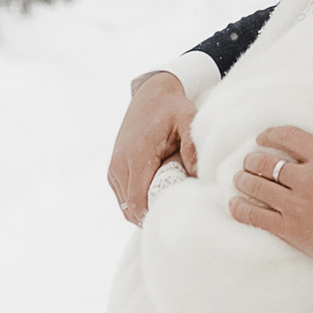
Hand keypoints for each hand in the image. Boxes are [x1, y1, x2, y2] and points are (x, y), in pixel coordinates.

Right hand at [107, 69, 198, 222]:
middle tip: (177, 212)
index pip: (138, 203)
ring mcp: (115, 169)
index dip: (156, 216)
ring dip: (145, 209)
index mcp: (137, 157)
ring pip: (126, 206)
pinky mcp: (114, 170)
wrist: (151, 95)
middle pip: (132, 209)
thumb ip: (192, 147)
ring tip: (169, 202)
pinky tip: (158, 194)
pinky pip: (123, 198)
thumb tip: (198, 176)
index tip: (177, 217)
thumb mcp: (188, 120)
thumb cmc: (172, 109)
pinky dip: (138, 202)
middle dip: (153, 215)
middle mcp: (120, 165)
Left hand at [230, 105, 312, 274]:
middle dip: (252, 159)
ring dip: (243, 180)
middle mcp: (308, 180)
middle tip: (249, 162)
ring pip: (257, 187)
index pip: (288, 137)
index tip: (262, 138)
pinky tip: (235, 204)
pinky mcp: (290, 230)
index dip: (270, 134)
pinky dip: (240, 208)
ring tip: (240, 179)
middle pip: (265, 162)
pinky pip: (255, 216)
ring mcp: (296, 206)